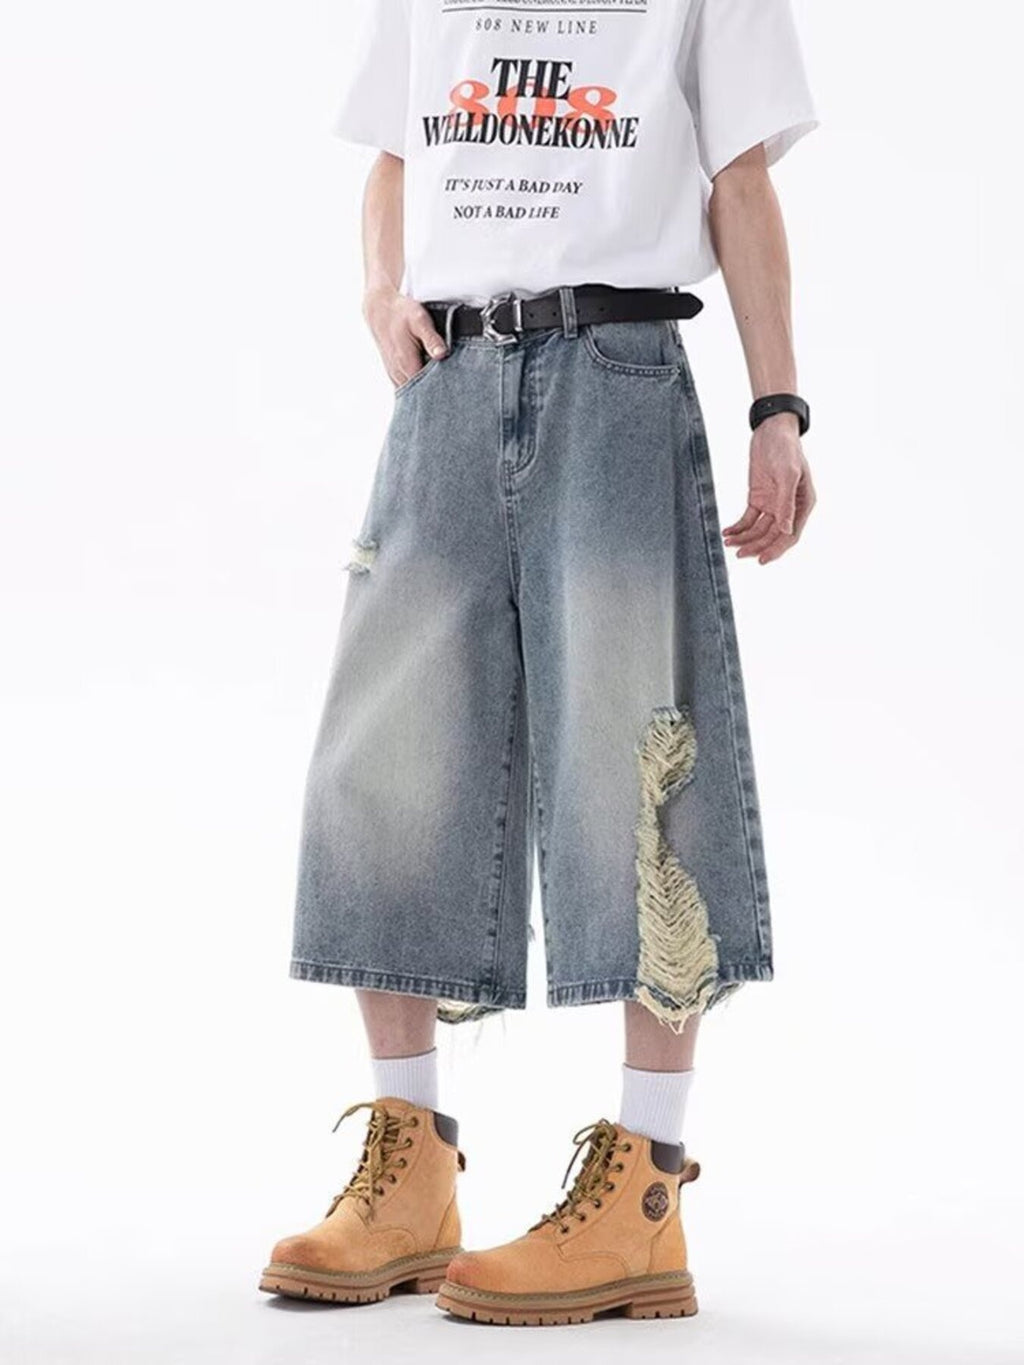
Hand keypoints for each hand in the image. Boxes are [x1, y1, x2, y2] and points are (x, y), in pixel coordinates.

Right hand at [362, 285, 447, 388]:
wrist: (380, 309)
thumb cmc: (402, 313)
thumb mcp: (420, 321)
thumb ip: (431, 339)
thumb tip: (442, 354)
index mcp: (407, 364)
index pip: (427, 391)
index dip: (442, 391)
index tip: (455, 390)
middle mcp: (399, 374)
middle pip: (421, 395)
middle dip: (436, 394)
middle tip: (453, 390)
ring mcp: (395, 376)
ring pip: (414, 393)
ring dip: (427, 391)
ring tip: (444, 385)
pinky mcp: (394, 374)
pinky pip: (408, 388)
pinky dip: (419, 387)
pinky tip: (430, 379)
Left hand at [723, 414, 815, 564]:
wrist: (771, 430)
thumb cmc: (786, 448)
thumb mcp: (787, 474)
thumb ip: (786, 503)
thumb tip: (786, 530)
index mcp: (803, 504)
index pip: (790, 535)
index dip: (776, 549)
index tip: (761, 560)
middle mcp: (789, 508)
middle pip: (772, 536)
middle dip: (756, 546)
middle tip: (739, 554)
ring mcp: (773, 503)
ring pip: (759, 530)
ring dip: (745, 538)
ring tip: (729, 543)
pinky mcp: (758, 498)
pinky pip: (748, 519)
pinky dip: (738, 527)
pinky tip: (728, 532)